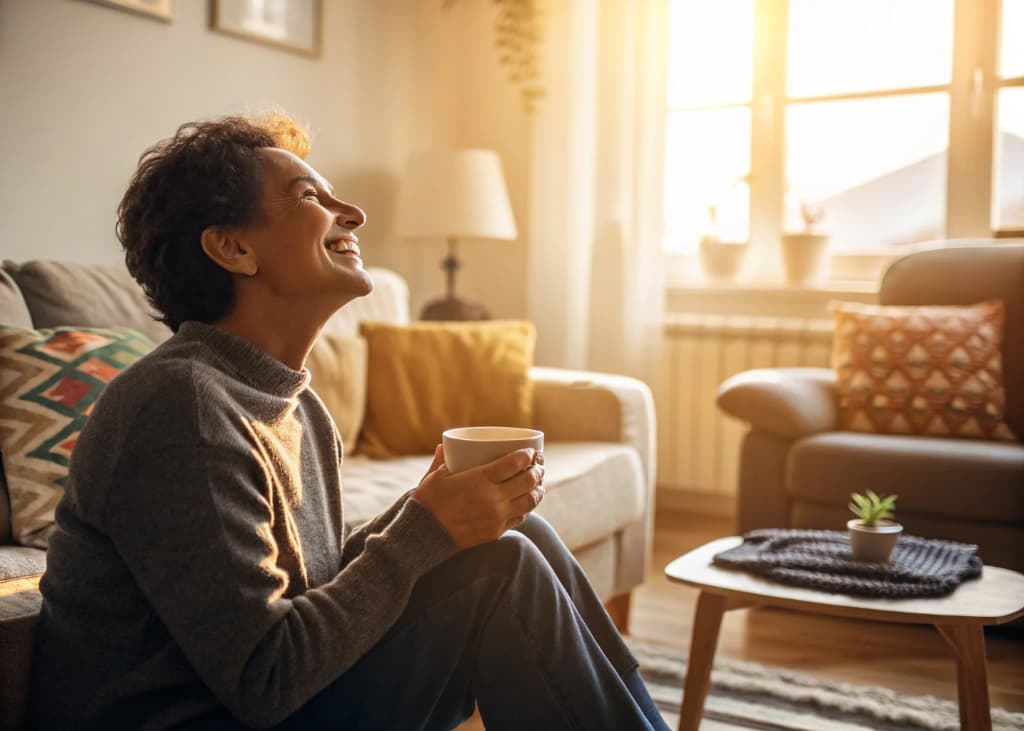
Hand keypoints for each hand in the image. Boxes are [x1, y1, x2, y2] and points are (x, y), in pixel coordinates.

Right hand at [413, 445, 545, 549]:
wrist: (423, 536)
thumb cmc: (427, 502)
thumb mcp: (434, 477)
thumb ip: (442, 460)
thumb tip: (443, 446)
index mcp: (480, 479)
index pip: (515, 463)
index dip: (528, 455)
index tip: (531, 451)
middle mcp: (493, 498)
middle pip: (528, 481)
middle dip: (538, 470)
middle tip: (539, 465)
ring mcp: (497, 516)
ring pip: (530, 501)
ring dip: (538, 489)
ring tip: (538, 483)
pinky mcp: (496, 531)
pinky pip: (520, 517)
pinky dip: (527, 508)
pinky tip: (526, 502)